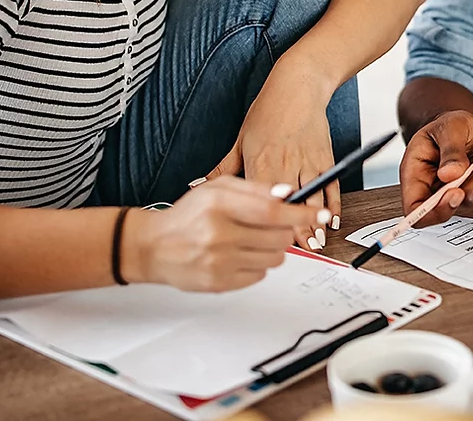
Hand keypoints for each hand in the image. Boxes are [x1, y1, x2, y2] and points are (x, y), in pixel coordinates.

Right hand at [123, 176, 329, 291]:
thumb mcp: (217, 189)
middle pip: (279, 237)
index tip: (319, 213)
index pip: (271, 211)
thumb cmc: (188, 215)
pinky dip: (256, 265)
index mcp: (219, 205)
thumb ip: (254, 189)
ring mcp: (218, 262)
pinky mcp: (219, 283)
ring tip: (248, 240)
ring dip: (271, 249)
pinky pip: (260, 276)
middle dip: (284, 231)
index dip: (301, 213)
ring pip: (275, 259)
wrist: (154, 246)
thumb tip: (288, 194)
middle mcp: (218, 234)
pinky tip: (237, 255)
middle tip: (271, 226)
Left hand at [209, 76, 338, 249]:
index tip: (266, 242)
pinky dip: (332, 205)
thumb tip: (197, 184)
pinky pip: (332, 186)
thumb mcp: (240, 139)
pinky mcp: (325, 157)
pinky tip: (330, 220)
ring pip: (313, 199)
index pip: (263, 201)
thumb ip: (222, 169)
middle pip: (290, 205)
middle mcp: (286, 164)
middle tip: (298, 251)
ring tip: (315, 242)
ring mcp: (308, 162)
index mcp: (261, 162)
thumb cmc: (268, 111)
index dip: (266, 224)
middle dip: (294, 230)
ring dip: (314, 222)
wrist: (298, 87)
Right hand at [399, 111, 472, 227]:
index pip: (419, 215)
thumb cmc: (448, 129)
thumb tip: (450, 175)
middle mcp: (440, 198)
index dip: (439, 211)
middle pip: (464, 205)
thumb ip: (449, 151)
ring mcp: (465, 204)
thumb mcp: (446, 128)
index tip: (457, 192)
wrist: (464, 130)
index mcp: (417, 182)